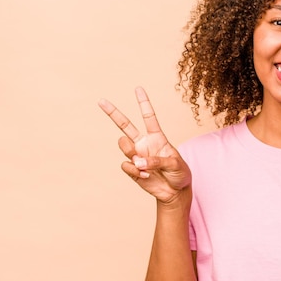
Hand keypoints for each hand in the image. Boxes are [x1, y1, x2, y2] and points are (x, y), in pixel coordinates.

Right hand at [98, 87, 191, 205]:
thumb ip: (157, 161)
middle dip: (113, 112)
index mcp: (157, 137)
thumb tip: (138, 161)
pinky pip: (126, 165)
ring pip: (123, 146)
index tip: (138, 88)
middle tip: (101, 101)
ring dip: (132, 154)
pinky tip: (146, 176)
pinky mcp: (132, 169)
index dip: (143, 103)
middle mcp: (144, 144)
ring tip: (144, 165)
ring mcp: (137, 156)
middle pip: (125, 125)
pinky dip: (136, 171)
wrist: (175, 192)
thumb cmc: (179, 174)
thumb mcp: (175, 164)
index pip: (148, 117)